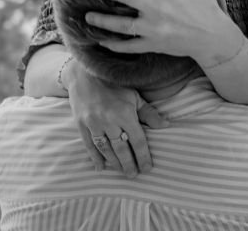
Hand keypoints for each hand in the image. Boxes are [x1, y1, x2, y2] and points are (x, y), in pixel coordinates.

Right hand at [66, 61, 168, 177]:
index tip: (148, 168)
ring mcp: (93, 123)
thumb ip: (149, 113)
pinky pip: (89, 145)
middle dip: (129, 164)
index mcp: (125, 113)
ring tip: (121, 171)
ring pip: (106, 149)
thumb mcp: (134, 95)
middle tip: (134, 175)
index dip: (143, 156)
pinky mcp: (81, 124)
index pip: (137, 140)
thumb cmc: (114, 84)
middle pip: (121, 149)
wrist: (85, 72)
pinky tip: (101, 167)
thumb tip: (166, 125)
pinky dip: (95, 157)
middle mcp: (109, 120)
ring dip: (114, 163)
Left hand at [85, 0, 235, 64]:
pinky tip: (101, 41)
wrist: (213, 36)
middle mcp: (155, 8)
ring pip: (121, 24)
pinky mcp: (153, 45)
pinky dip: (114, 45)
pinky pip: (129, 46)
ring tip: (87, 15)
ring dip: (102, 20)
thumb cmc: (204, 3)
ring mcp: (152, 28)